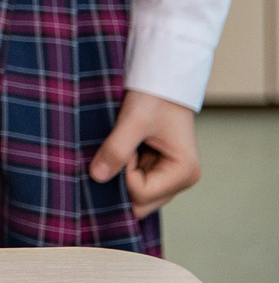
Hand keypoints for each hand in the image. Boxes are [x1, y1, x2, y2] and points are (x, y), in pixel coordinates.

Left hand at [89, 90, 200, 218]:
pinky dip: (123, 171)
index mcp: (184, 172)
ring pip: (136, 195)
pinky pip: (135, 182)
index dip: (123, 174)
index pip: (142, 194)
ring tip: (119, 148)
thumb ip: (116, 149)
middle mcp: (181, 180)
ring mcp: (170, 176)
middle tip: (113, 152)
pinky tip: (119, 151)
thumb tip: (97, 177)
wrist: (162, 79)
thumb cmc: (155, 97)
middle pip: (141, 203)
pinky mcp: (158, 169)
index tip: (122, 146)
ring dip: (121, 177)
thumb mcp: (134, 121)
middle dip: (120, 183)